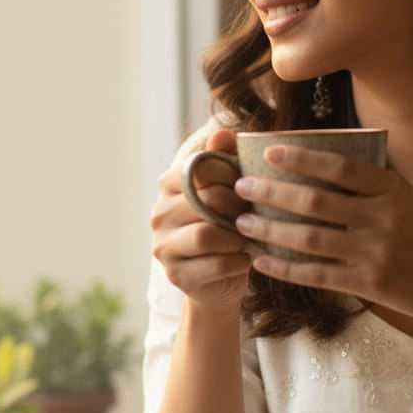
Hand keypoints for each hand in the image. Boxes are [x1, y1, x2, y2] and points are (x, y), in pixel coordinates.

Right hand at [151, 129, 253, 313]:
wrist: (222, 279)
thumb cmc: (229, 224)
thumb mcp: (231, 189)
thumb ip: (226, 159)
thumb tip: (224, 133)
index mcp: (168, 184)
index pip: (201, 167)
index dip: (232, 174)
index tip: (247, 187)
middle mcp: (159, 214)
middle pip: (207, 200)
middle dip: (239, 208)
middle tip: (253, 216)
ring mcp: (163, 246)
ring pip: (206, 234)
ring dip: (237, 236)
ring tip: (249, 237)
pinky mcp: (176, 275)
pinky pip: (215, 264)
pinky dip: (238, 261)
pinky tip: (245, 258)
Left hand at [233, 145, 412, 332]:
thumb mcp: (410, 200)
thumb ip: (374, 184)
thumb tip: (325, 161)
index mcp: (392, 189)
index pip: (340, 167)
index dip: (302, 158)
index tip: (269, 151)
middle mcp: (383, 218)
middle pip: (316, 202)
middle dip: (272, 192)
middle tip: (241, 187)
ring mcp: (375, 253)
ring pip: (309, 239)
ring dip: (270, 230)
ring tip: (242, 223)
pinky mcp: (369, 284)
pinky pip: (316, 275)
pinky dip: (285, 268)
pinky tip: (262, 262)